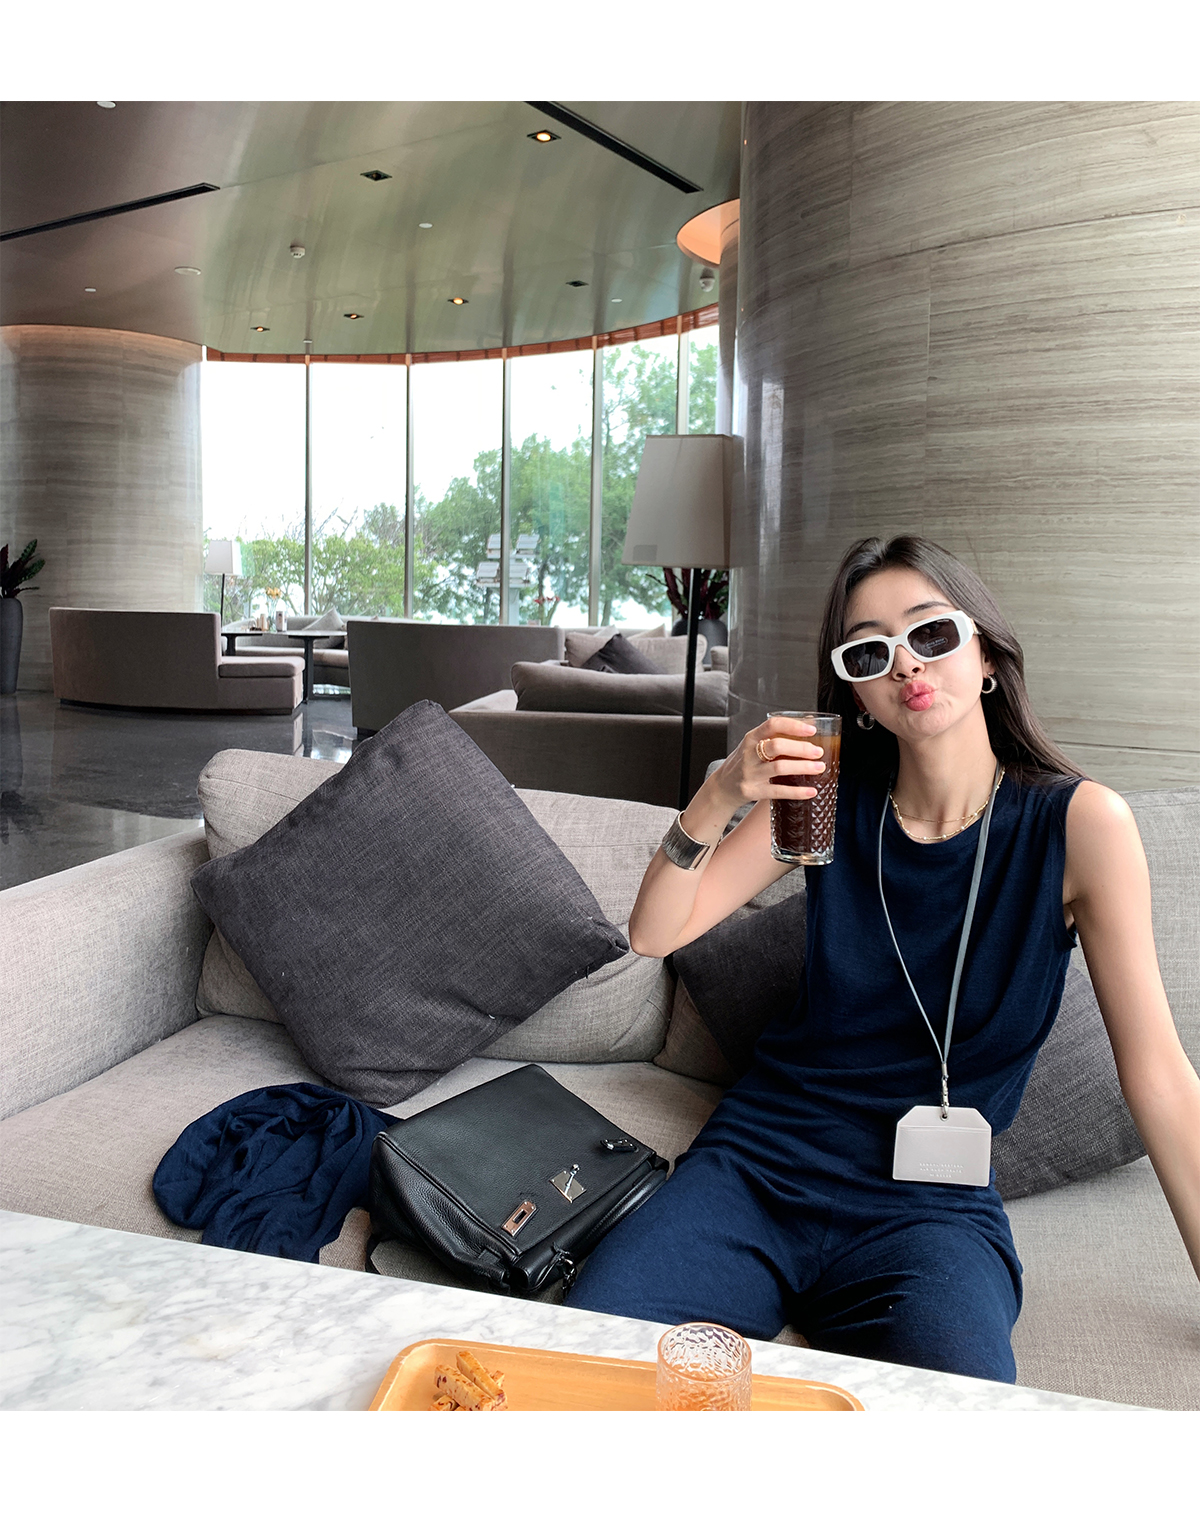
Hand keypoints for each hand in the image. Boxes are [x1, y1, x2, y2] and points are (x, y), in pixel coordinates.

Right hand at [709, 715, 827, 814]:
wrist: (722, 787)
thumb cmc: (744, 763)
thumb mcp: (753, 746)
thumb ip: (774, 738)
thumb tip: (809, 726)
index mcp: (751, 738)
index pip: (772, 725)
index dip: (793, 726)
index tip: (812, 729)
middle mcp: (748, 754)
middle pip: (777, 746)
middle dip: (801, 748)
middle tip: (818, 752)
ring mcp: (750, 773)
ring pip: (779, 768)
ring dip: (802, 767)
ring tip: (819, 767)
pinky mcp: (753, 791)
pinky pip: (778, 791)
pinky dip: (797, 792)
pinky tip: (811, 791)